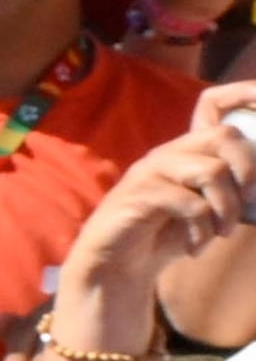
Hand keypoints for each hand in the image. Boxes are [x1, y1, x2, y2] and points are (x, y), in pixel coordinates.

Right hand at [66, 86, 255, 296]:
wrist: (118, 266)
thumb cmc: (166, 235)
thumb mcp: (208, 210)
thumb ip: (232, 192)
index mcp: (187, 151)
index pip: (213, 105)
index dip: (243, 94)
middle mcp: (169, 153)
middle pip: (223, 135)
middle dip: (247, 168)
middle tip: (248, 199)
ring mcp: (151, 172)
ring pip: (211, 171)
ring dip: (227, 209)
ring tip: (221, 233)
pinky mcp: (139, 195)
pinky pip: (191, 204)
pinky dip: (202, 231)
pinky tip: (196, 247)